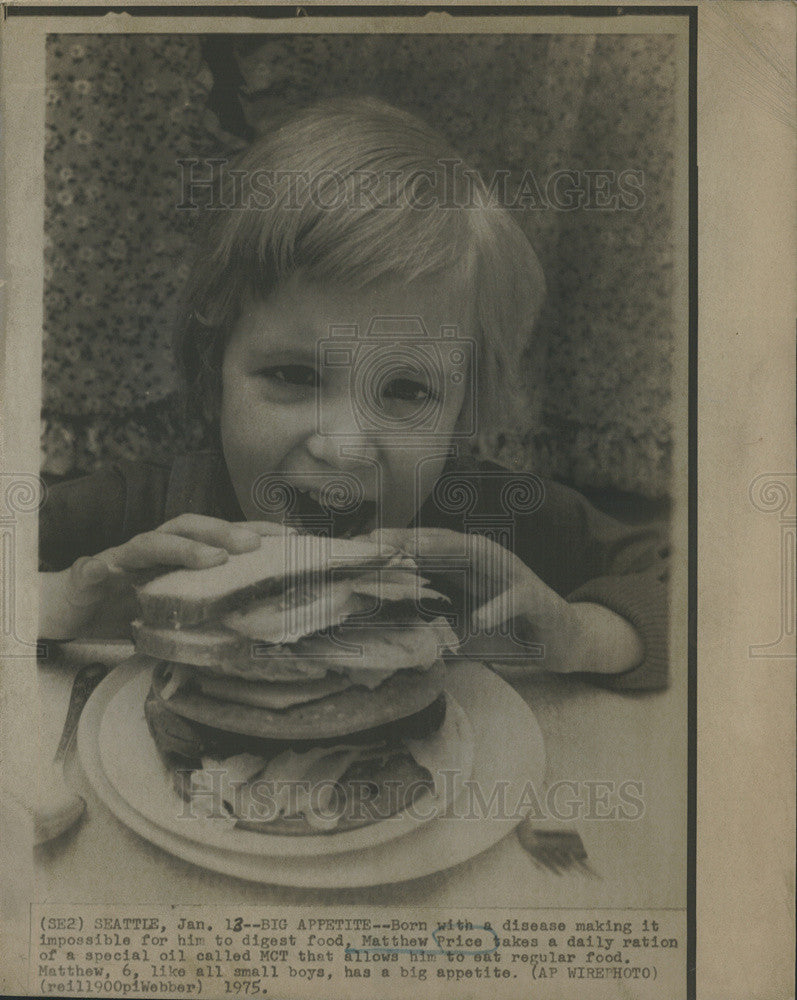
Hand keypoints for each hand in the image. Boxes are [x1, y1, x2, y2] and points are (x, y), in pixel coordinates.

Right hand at [39, 516, 294, 640]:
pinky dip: (114, 565)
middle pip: (192, 528)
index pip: (219, 537)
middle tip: (257, 544)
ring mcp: (123, 557)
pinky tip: (113, 569)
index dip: (254, 531)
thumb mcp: (172, 620)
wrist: (67, 613)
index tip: (290, 537)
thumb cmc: (123, 612)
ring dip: (186, 546)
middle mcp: (155, 549)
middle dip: (226, 531)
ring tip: (215, 557)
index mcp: (177, 557)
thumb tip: (250, 642)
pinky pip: (104, 565)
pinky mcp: (91, 572)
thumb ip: (203, 623)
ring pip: (155, 540)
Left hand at [369, 527, 641, 674]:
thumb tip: (385, 625)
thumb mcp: (462, 622)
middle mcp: (487, 562)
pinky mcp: (535, 598)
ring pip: (478, 555)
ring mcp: (512, 575)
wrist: (560, 640)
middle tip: (374, 541)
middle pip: (445, 543)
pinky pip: (515, 599)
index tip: (359, 546)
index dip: (394, 544)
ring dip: (446, 551)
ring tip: (413, 554)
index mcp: (466, 566)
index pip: (427, 549)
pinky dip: (497, 608)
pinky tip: (479, 619)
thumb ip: (432, 618)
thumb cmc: (506, 628)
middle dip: (409, 538)